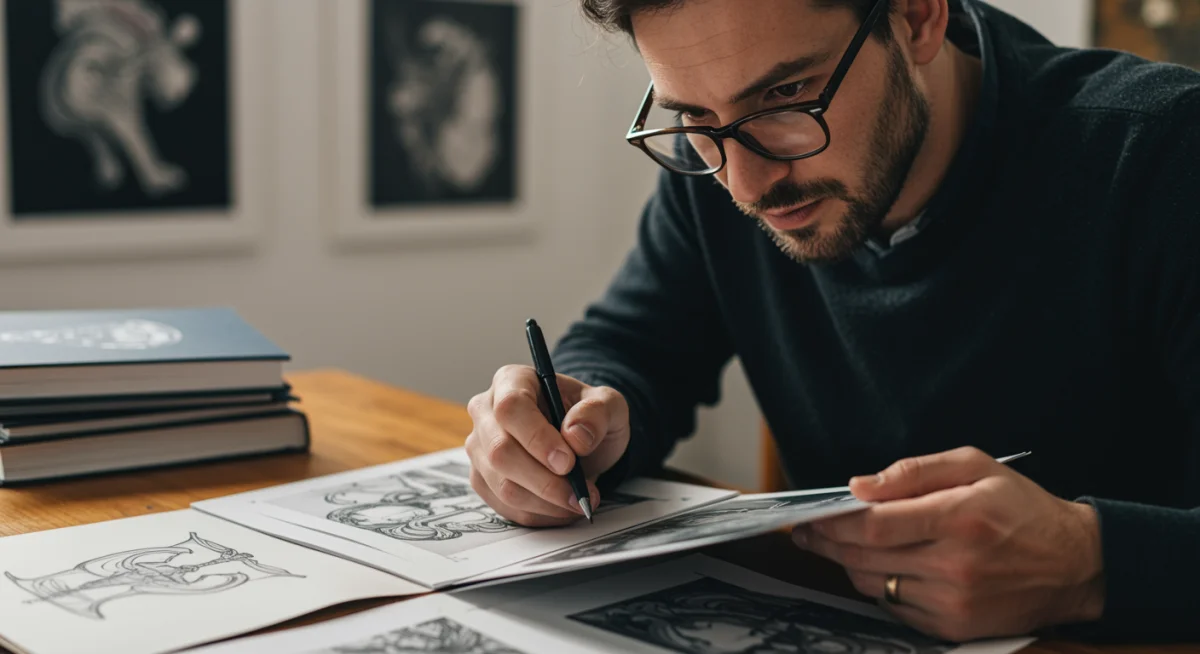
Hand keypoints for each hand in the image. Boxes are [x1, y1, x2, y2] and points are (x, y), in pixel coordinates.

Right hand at [465, 365, 630, 526]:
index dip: (536, 438)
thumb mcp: (608, 405)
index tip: (567, 462)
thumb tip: (576, 436)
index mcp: (511, 381)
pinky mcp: (483, 479)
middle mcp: (486, 412)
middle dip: (544, 480)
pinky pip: (505, 507)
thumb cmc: (587, 416)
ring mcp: (480, 448)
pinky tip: (562, 508)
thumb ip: (597, 413)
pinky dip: (539, 514)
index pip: (511, 408)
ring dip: (545, 502)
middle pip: (500, 451)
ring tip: (578, 501)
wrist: (580, 440)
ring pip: (502, 485)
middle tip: (580, 493)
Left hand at [792, 447, 1104, 641]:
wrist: (1075, 564)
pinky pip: (896, 608)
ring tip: (839, 545)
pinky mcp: (955, 627)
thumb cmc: (1021, 508)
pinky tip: (882, 567)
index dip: (833, 521)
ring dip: (849, 564)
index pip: (875, 525)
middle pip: (865, 557)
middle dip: (827, 542)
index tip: (810, 515)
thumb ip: (913, 471)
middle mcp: (955, 565)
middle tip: (808, 531)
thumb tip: (860, 486)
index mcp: (959, 518)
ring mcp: (954, 602)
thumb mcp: (975, 466)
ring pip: (874, 584)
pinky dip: (881, 587)